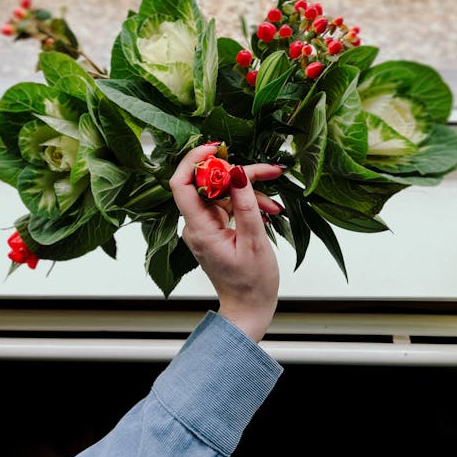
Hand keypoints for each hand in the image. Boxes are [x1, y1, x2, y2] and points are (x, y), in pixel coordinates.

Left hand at [169, 144, 282, 341]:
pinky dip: (248, 203)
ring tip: (275, 205)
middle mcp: (196, 225)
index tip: (218, 147)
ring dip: (250, 192)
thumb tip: (237, 171)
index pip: (182, 184)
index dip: (195, 160)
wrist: (250, 309)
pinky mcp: (215, 227)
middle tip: (270, 170)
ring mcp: (205, 226)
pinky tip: (267, 210)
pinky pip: (229, 205)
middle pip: (210, 183)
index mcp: (199, 229)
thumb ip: (245, 204)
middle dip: (239, 174)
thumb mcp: (254, 242)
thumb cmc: (252, 283)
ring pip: (223, 193)